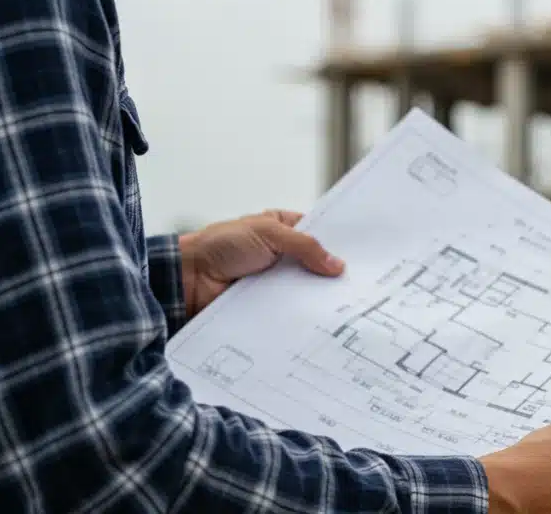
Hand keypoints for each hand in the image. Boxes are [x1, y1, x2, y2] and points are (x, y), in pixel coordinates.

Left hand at [178, 209, 344, 317]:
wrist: (188, 279)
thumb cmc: (220, 245)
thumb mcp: (267, 233)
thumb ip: (304, 246)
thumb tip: (337, 264)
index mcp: (282, 229)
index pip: (318, 234)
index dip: (337, 243)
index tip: (363, 255)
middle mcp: (281, 255)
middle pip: (315, 264)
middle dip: (332, 273)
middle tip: (360, 284)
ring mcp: (275, 281)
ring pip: (305, 289)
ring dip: (318, 296)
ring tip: (348, 306)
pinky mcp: (267, 305)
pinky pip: (290, 309)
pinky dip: (301, 313)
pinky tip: (321, 320)